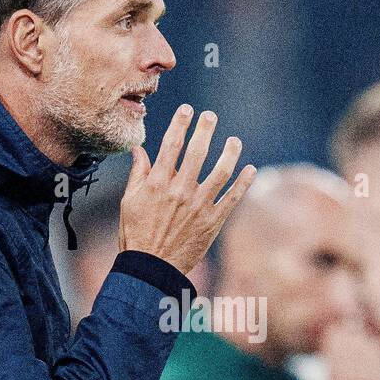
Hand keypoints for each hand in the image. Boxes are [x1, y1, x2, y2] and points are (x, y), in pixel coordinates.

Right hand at [118, 105, 256, 275]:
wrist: (151, 268)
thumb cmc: (136, 235)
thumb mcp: (129, 202)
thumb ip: (137, 173)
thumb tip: (138, 149)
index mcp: (158, 183)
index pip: (172, 144)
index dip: (181, 123)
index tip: (188, 110)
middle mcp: (180, 190)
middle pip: (198, 152)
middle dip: (205, 129)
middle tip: (210, 115)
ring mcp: (199, 206)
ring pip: (221, 171)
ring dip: (230, 152)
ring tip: (234, 141)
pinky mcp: (213, 221)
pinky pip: (232, 197)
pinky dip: (244, 182)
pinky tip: (250, 169)